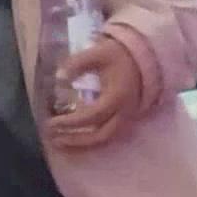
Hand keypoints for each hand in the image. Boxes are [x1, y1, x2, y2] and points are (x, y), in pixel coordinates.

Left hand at [43, 33, 144, 154]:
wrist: (145, 58)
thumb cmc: (120, 55)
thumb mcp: (97, 54)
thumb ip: (77, 64)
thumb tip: (59, 77)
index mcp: (116, 98)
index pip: (90, 116)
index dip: (70, 122)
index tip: (51, 122)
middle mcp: (124, 113)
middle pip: (100, 136)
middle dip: (76, 140)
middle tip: (54, 138)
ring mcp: (128, 118)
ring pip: (106, 138)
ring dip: (84, 143)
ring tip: (62, 141)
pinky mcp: (127, 119)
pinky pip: (110, 135)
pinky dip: (92, 138)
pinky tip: (78, 136)